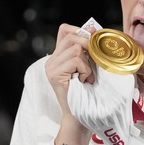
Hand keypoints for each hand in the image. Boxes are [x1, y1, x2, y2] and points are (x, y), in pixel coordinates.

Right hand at [44, 24, 92, 144]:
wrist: (81, 117)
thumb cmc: (89, 93)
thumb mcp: (89, 66)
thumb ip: (88, 49)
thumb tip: (92, 27)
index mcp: (59, 57)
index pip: (64, 30)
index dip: (79, 30)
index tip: (92, 41)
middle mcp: (51, 60)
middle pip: (71, 35)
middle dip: (87, 45)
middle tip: (92, 62)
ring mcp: (51, 67)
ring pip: (75, 47)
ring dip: (87, 62)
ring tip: (87, 77)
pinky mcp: (54, 74)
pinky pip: (75, 60)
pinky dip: (85, 69)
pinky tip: (84, 81)